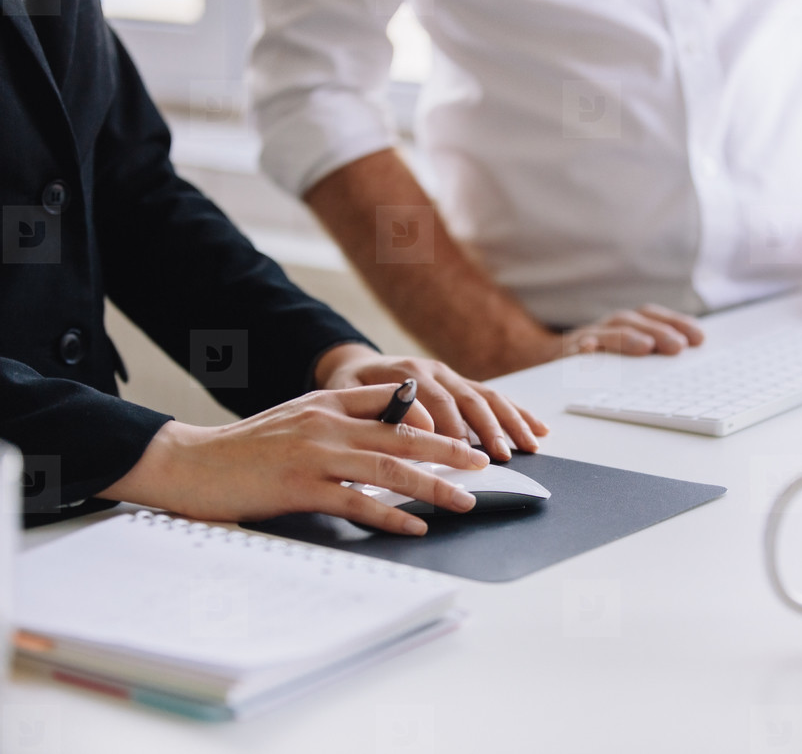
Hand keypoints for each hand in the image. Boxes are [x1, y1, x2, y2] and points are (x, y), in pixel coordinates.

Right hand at [99, 385, 492, 535]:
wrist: (191, 463)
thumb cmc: (245, 448)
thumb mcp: (296, 420)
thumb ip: (338, 422)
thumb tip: (386, 439)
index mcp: (327, 401)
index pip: (393, 402)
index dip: (434, 418)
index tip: (464, 431)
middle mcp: (328, 423)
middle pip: (404, 435)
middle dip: (450, 449)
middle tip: (483, 461)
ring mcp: (316, 455)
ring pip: (390, 469)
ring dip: (434, 486)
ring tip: (465, 499)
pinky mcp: (302, 488)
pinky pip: (358, 503)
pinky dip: (391, 517)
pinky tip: (416, 527)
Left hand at [315, 344, 548, 461]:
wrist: (356, 365)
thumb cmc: (349, 387)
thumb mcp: (344, 396)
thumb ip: (368, 412)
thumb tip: (398, 433)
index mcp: (408, 373)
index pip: (436, 402)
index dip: (451, 428)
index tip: (461, 454)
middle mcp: (435, 371)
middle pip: (469, 399)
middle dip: (488, 428)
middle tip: (500, 455)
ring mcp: (451, 376)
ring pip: (488, 397)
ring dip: (511, 422)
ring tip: (528, 445)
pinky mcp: (462, 383)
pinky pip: (495, 397)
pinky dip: (518, 412)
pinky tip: (538, 429)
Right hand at [563, 304, 704, 355]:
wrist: (543, 359)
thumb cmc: (596, 362)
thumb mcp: (625, 355)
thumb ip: (651, 353)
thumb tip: (686, 356)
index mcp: (625, 326)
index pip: (653, 316)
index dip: (676, 323)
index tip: (699, 338)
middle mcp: (607, 327)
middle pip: (634, 321)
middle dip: (658, 331)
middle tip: (678, 347)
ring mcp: (585, 338)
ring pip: (607, 331)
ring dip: (627, 337)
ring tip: (645, 346)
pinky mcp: (563, 354)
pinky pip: (571, 349)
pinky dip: (582, 347)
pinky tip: (588, 351)